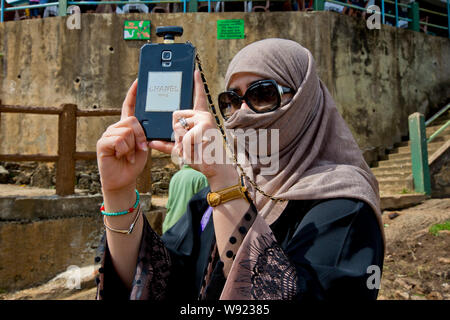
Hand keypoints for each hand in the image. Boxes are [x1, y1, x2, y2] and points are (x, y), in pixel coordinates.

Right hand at [96, 79, 148, 193]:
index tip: (139, 80)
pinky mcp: (102, 143)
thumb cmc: (134, 163)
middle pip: (132, 120)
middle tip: (139, 149)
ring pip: (126, 131)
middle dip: (140, 136)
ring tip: (128, 155)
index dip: (133, 93)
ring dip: (132, 146)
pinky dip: (124, 150)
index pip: (129, 106)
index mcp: (126, 126)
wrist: (123, 180)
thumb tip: (144, 126)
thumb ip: (144, 134)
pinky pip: (119, 140)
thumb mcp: (143, 146)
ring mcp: (108, 134)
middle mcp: (115, 127)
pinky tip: (121, 156)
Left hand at [150, 70, 238, 186]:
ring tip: (194, 149)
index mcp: (200, 117)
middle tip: (190, 144)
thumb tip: (150, 142)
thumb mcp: (180, 149)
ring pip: (178, 128)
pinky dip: (186, 149)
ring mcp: (205, 120)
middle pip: (175, 117)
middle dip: (177, 134)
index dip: (196, 84)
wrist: (214, 168)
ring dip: (182, 144)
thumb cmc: (200, 157)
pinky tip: (196, 152)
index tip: (194, 71)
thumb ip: (165, 144)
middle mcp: (204, 115)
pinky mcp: (204, 128)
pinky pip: (184, 138)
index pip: (197, 97)